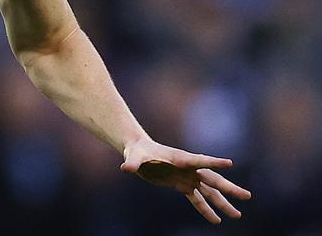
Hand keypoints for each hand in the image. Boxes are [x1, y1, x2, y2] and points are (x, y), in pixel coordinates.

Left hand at [121, 138, 251, 223]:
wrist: (139, 153)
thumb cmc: (137, 152)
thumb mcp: (134, 157)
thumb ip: (133, 163)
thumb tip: (125, 168)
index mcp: (181, 158)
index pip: (200, 160)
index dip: (214, 162)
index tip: (230, 164)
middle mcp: (189, 169)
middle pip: (213, 179)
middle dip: (229, 188)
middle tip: (247, 196)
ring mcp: (188, 177)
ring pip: (210, 192)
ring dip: (223, 203)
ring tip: (238, 215)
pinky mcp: (183, 185)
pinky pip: (197, 199)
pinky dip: (206, 209)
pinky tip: (216, 220)